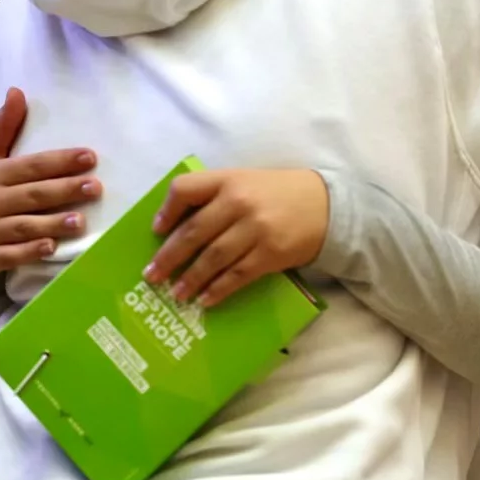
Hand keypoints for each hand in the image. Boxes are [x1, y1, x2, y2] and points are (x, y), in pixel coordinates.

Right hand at [0, 87, 101, 273]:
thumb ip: (3, 127)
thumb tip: (17, 91)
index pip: (31, 166)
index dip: (60, 161)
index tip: (89, 157)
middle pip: (32, 195)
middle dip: (64, 190)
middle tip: (95, 187)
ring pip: (24, 226)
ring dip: (52, 224)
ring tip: (81, 221)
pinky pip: (10, 255)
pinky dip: (29, 252)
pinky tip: (51, 247)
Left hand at [144, 169, 329, 307]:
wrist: (327, 205)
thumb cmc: (279, 193)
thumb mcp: (247, 181)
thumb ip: (216, 195)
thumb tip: (177, 227)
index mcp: (229, 179)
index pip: (186, 189)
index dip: (166, 211)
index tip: (156, 231)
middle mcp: (239, 202)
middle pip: (193, 231)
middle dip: (169, 256)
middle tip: (151, 275)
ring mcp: (255, 229)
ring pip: (212, 258)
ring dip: (190, 278)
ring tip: (175, 292)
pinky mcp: (270, 254)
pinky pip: (236, 275)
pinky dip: (218, 289)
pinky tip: (205, 300)